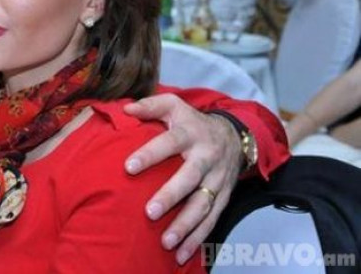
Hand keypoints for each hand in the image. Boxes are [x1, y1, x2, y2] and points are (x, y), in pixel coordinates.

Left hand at [123, 94, 242, 263]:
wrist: (235, 135)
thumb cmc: (192, 122)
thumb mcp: (174, 106)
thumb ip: (150, 105)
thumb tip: (125, 108)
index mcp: (191, 133)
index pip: (170, 142)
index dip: (150, 154)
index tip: (129, 167)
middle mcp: (206, 157)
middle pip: (190, 177)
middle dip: (171, 196)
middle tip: (149, 212)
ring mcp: (218, 179)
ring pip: (203, 204)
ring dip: (186, 225)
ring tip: (166, 242)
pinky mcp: (224, 196)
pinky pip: (213, 219)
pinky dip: (199, 238)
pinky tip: (182, 253)